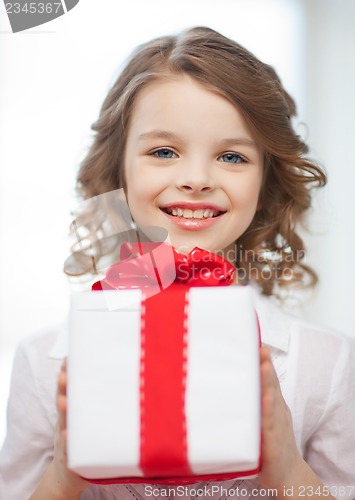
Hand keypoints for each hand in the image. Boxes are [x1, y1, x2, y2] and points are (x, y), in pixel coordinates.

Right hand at [52, 358, 88, 497]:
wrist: (69, 474)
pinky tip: (66, 434)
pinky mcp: (69, 457)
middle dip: (63, 388)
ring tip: (64, 400)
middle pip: (63, 401)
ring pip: (64, 422)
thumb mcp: (86, 418)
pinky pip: (68, 449)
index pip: (68, 389)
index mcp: (72, 411)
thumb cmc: (83, 440)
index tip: (68, 358)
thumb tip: (113, 377)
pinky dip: (66, 442)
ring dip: (64, 411)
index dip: (67, 374)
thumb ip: (94, 400)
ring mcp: (65, 438)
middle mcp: (66, 421)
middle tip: (64, 374)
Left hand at [258, 346, 301, 489]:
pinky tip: (265, 401)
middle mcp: (276, 409)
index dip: (263, 360)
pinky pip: (270, 425)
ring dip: (268, 382)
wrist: (288, 476)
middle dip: (265, 364)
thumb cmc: (270, 444)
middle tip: (260, 346)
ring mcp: (276, 424)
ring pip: (272, 399)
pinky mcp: (273, 442)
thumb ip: (251, 400)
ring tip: (263, 365)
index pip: (267, 377)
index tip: (255, 341)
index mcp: (272, 402)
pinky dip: (268, 412)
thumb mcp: (262, 417)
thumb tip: (228, 383)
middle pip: (271, 383)